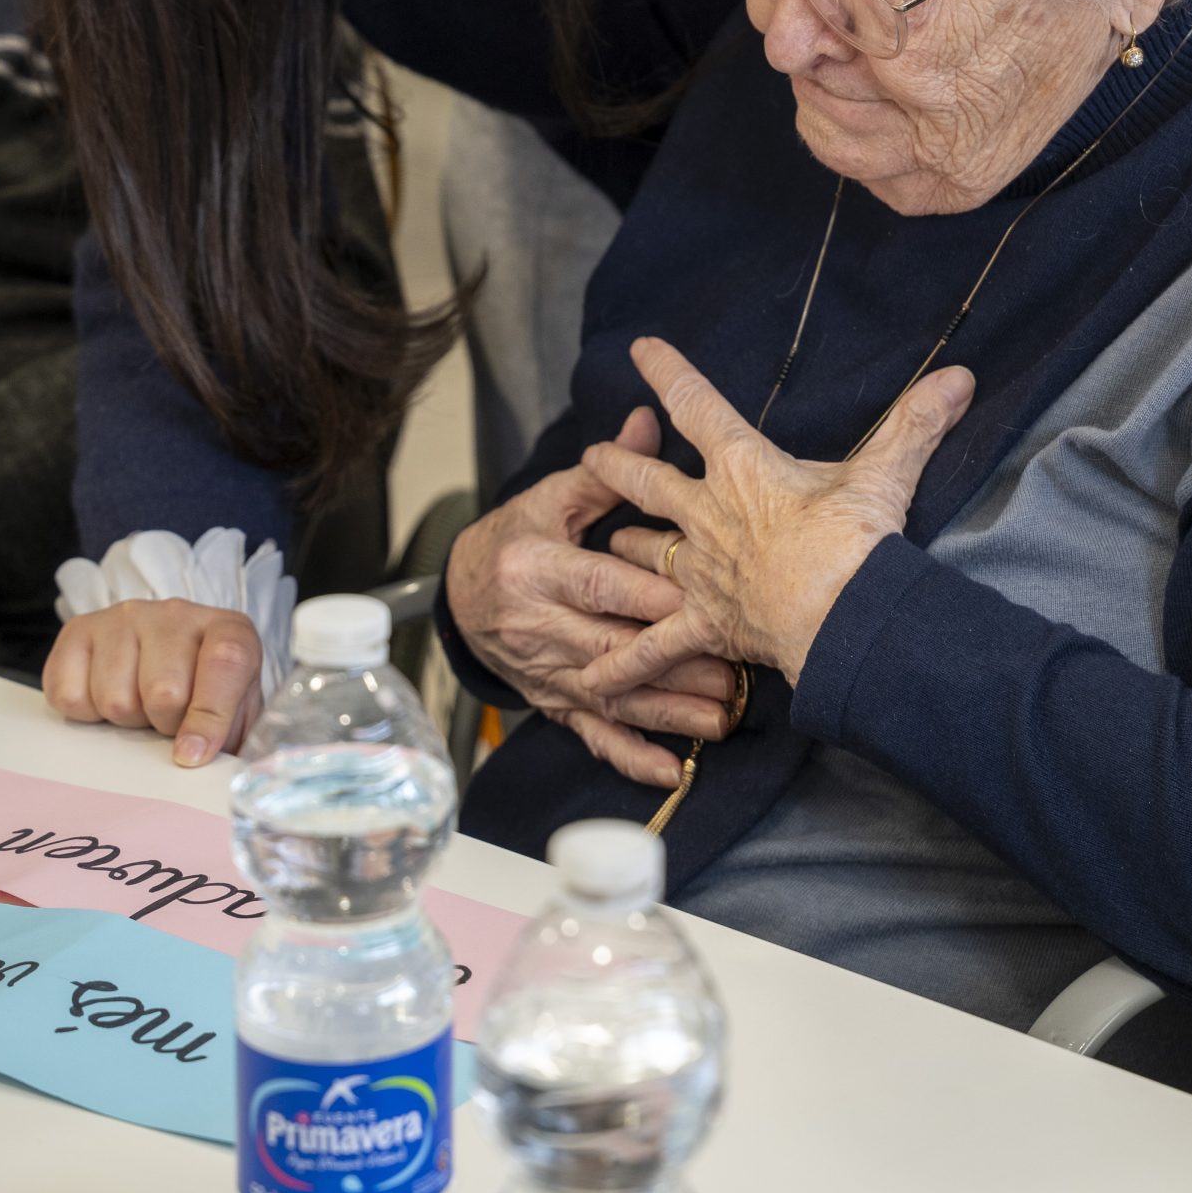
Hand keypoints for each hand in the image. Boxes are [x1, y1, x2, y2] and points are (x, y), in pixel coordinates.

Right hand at [42, 599, 262, 767]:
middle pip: (164, 691)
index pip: (226, 661)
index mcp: (228, 630)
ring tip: (139, 708)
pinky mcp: (79, 629)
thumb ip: (231, 738)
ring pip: (115, 698)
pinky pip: (69, 695)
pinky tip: (104, 700)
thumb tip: (202, 769)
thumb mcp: (234, 714)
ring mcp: (124, 617)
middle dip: (164, 725)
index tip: (192, 756)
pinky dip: (85, 714)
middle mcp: (175, 614)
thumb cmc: (202, 693)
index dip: (211, 715)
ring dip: (126, 721)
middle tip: (166, 723)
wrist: (162, 658)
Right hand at [444, 407, 737, 790]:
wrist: (460, 590)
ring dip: (666, 711)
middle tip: (730, 668)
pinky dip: (629, 756)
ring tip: (720, 718)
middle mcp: (537, 625)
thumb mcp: (550, 498)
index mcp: (535, 567)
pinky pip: (591, 733)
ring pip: (610, 695)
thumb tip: (650, 421)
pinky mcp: (551, 701)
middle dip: (671, 660)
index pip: (597, 584)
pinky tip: (669, 770)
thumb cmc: (517, 536)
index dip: (645, 596)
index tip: (695, 602)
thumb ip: (606, 472)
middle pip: (611, 646)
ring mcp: (545, 670)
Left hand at [578, 337, 974, 695]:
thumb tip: (961, 376)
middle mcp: (708, 514)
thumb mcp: (885, 473)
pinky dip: (618, 665)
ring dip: (619, 548)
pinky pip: (649, 648)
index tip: (640, 349)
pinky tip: (584, 681)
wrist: (843, 617)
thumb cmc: (856, 540)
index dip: (666, 373)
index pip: (695, 406)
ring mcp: (699, 573)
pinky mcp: (703, 625)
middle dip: (617, 466)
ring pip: (639, 553)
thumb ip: (917, 421)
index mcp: (742, 467)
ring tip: (597, 545)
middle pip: (646, 482)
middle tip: (592, 455)